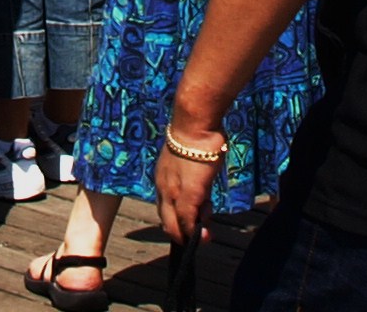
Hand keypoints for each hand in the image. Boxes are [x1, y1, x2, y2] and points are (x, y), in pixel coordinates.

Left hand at [153, 123, 221, 243]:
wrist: (194, 124)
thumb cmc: (197, 136)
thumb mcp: (192, 160)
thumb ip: (194, 176)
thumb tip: (202, 189)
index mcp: (162, 177)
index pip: (165, 206)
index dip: (176, 219)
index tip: (189, 224)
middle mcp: (163, 187)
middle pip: (167, 220)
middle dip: (180, 234)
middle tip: (193, 241)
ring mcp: (174, 193)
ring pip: (176, 224)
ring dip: (190, 235)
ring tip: (205, 236)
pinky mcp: (189, 195)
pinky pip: (188, 221)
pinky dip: (195, 232)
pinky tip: (203, 236)